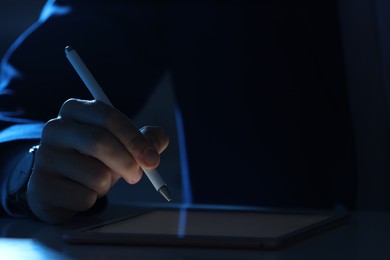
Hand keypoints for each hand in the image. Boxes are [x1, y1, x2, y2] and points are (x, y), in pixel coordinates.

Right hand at [27, 99, 168, 223]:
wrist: (58, 186)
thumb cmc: (92, 160)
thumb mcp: (119, 145)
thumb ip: (143, 139)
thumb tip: (159, 139)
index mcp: (76, 110)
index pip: (108, 117)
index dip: (135, 139)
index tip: (152, 158)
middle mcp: (55, 128)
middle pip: (99, 141)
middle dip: (127, 162)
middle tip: (138, 176)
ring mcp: (44, 156)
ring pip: (95, 174)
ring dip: (107, 184)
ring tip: (97, 182)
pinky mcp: (41, 185)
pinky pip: (84, 198)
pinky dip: (92, 199)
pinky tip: (80, 192)